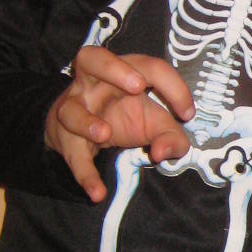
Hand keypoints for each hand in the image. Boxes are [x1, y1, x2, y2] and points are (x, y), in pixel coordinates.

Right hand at [46, 45, 194, 202]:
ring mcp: (74, 108)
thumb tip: (163, 150)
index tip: (187, 113)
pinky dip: (84, 174)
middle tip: (137, 85)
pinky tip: (97, 192)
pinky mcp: (65, 138)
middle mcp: (94, 84)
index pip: (149, 67)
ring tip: (104, 134)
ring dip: (86, 121)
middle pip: (92, 59)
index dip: (173, 87)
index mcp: (124, 73)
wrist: (79, 131)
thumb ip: (172, 137)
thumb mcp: (154, 124)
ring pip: (70, 109)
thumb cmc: (123, 116)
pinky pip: (72, 155)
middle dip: (114, 69)